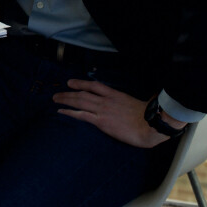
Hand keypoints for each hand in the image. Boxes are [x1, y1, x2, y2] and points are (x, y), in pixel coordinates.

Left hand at [54, 79, 181, 147]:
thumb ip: (127, 103)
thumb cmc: (148, 117)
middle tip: (57, 93)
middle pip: (83, 93)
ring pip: (79, 101)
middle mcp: (106, 100)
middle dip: (68, 92)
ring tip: (55, 99)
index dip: (81, 83)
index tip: (71, 82)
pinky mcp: (101, 121)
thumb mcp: (136, 105)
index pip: (95, 86)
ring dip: (65, 99)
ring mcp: (103, 110)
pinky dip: (70, 112)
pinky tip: (61, 112)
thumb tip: (126, 107)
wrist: (151, 124)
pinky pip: (81, 115)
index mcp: (115, 95)